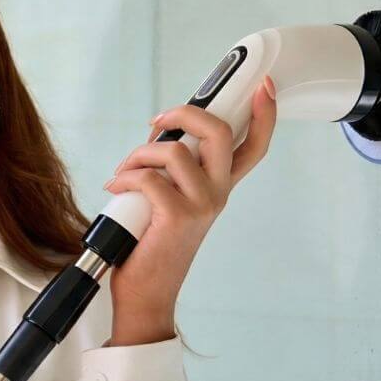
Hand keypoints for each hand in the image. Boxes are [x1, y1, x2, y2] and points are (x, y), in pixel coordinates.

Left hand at [102, 75, 277, 343]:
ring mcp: (202, 205)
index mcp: (219, 188)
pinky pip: (148, 177)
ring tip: (123, 173)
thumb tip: (157, 136)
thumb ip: (173, 172)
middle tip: (157, 122)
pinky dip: (124, 177)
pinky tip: (115, 188)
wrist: (146, 295)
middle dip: (185, 113)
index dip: (265, 114)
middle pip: (220, 132)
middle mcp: (218, 194)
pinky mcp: (178, 216)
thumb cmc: (150, 245)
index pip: (254, 147)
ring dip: (138, 154)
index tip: (263, 85)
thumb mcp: (169, 200)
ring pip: (175, 151)